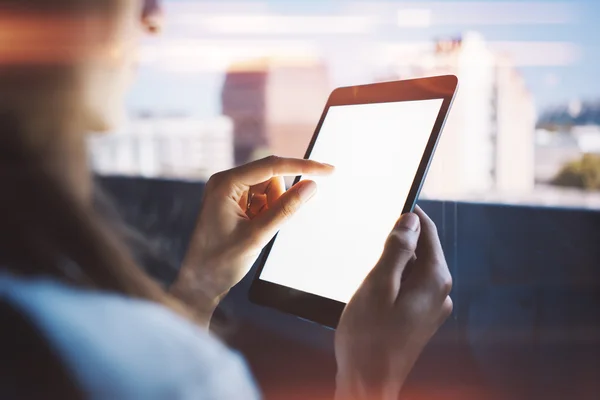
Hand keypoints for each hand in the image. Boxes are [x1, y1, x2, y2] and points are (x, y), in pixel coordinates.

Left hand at [169, 156, 333, 322]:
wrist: (200, 284)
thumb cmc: (220, 261)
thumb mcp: (258, 235)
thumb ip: (286, 209)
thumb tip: (312, 186)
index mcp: (225, 183)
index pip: (272, 165)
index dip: (303, 167)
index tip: (329, 170)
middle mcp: (226, 182)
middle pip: (271, 178)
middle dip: (278, 200)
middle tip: (265, 225)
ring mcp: (230, 193)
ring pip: (270, 190)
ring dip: (272, 210)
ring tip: (254, 231)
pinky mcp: (235, 204)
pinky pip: (263, 201)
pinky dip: (266, 215)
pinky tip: (251, 231)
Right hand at [334, 206, 452, 399]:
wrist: (368, 384)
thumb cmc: (368, 338)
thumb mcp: (378, 284)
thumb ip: (397, 249)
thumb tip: (411, 221)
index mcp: (434, 280)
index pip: (428, 233)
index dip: (410, 217)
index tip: (391, 205)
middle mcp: (440, 294)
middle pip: (422, 251)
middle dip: (397, 245)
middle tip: (369, 251)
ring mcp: (433, 309)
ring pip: (413, 270)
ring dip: (392, 266)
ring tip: (368, 280)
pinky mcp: (421, 320)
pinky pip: (410, 289)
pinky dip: (393, 284)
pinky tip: (374, 296)